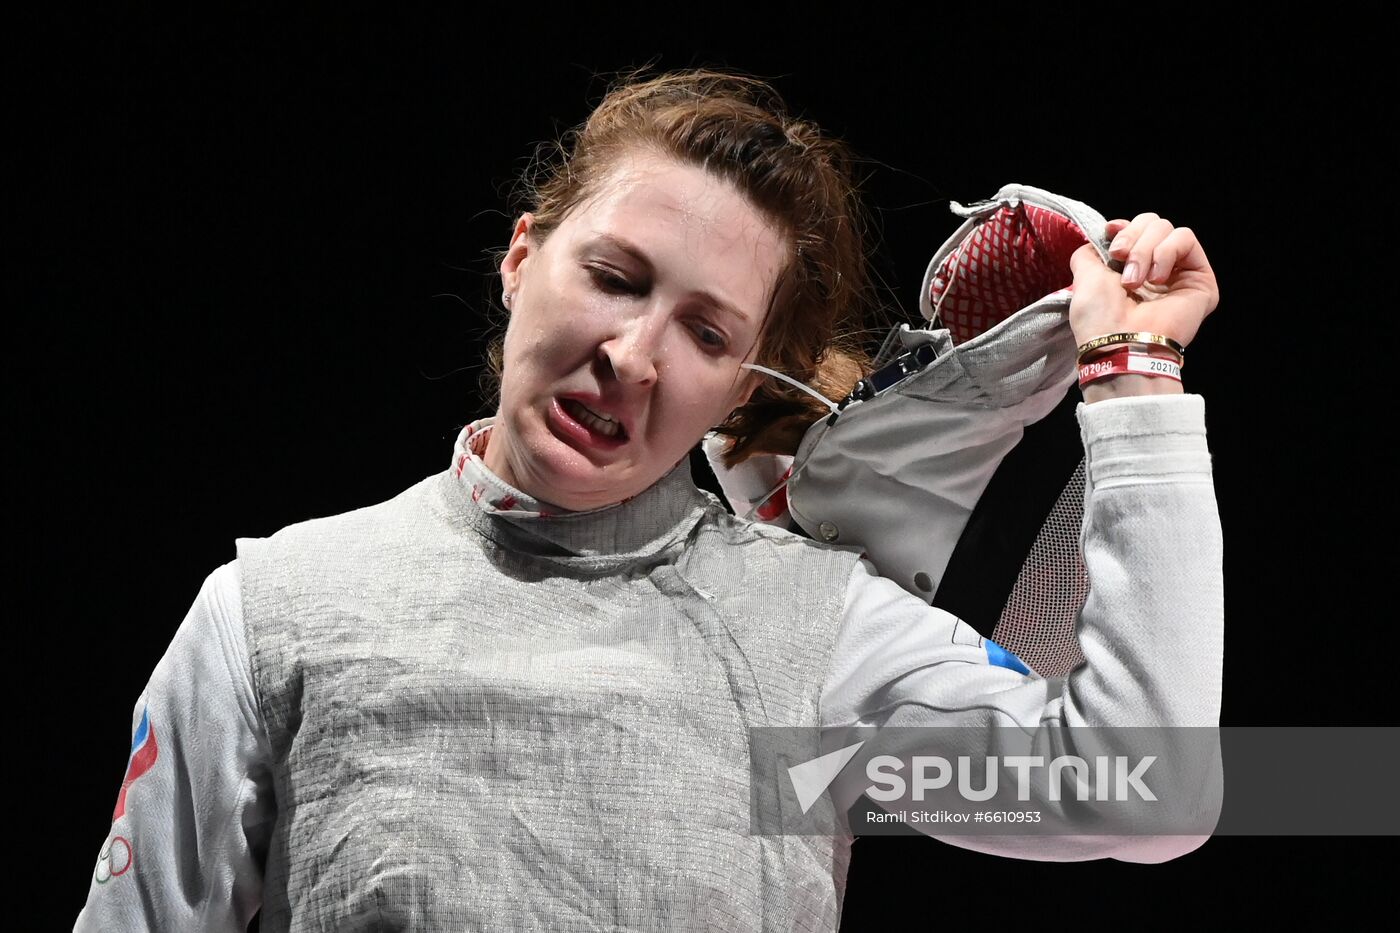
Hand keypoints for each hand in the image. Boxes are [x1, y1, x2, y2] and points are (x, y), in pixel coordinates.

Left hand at [1068, 213, 1220, 350]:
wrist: (1120, 342)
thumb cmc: (1100, 318)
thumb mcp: (1084, 277)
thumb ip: (1090, 254)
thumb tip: (1099, 238)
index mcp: (1130, 270)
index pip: (1136, 228)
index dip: (1124, 227)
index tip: (1110, 232)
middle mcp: (1155, 270)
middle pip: (1152, 223)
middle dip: (1132, 238)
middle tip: (1120, 260)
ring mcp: (1179, 274)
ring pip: (1167, 228)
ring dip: (1145, 250)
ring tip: (1135, 281)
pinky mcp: (1200, 279)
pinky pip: (1186, 238)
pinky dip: (1166, 252)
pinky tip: (1157, 279)